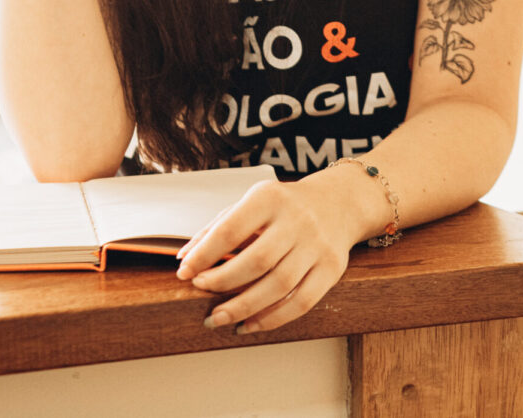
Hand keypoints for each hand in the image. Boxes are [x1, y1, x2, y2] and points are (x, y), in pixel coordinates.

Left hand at [175, 178, 359, 333]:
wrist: (337, 203)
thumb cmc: (282, 207)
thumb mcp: (250, 203)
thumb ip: (216, 228)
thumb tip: (184, 258)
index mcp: (270, 198)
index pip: (231, 229)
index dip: (204, 255)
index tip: (184, 272)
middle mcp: (297, 221)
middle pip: (257, 261)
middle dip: (223, 281)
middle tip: (200, 291)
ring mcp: (318, 246)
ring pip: (279, 286)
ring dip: (243, 307)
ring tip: (218, 318)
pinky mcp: (332, 269)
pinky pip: (301, 302)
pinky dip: (272, 319)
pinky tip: (248, 324)